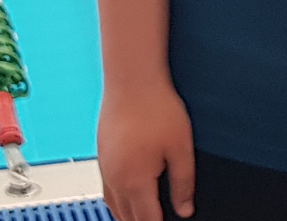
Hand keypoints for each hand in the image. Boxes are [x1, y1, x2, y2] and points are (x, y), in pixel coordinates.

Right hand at [97, 81, 196, 220]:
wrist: (131, 79)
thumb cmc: (155, 107)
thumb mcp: (180, 148)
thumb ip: (183, 182)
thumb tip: (184, 208)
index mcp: (135, 181)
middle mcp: (115, 178)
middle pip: (128, 218)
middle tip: (158, 219)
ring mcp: (105, 167)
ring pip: (114, 207)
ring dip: (129, 217)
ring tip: (144, 218)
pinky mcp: (102, 155)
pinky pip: (107, 190)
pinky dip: (118, 203)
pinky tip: (127, 199)